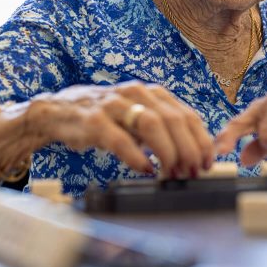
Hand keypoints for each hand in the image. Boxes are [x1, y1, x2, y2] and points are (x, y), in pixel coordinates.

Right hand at [24, 80, 214, 176]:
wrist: (59, 112)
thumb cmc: (106, 119)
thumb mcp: (138, 119)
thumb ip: (163, 131)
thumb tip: (193, 157)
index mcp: (153, 93)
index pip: (187, 115)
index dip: (201, 141)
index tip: (208, 162)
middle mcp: (137, 93)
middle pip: (174, 120)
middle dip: (188, 149)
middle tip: (192, 172)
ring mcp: (114, 105)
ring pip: (152, 124)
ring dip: (168, 152)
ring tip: (172, 173)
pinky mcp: (94, 120)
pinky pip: (120, 139)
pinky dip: (137, 157)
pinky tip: (145, 170)